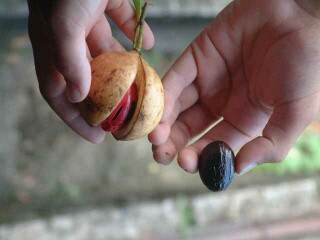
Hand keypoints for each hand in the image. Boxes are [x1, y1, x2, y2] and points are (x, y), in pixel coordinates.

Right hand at [27, 0, 153, 142]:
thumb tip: (77, 95)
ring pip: (105, 55)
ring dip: (122, 72)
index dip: (73, 119)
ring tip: (140, 90)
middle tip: (123, 120)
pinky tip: (148, 45)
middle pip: (85, 79)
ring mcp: (86, 20)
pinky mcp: (104, 1)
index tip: (96, 138)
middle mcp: (67, 37)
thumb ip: (68, 60)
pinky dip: (135, 35)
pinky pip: (122, 23)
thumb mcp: (63, 24)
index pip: (58, 94)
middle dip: (102, 101)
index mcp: (51, 47)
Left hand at [149, 0, 319, 174]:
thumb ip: (271, 144)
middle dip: (173, 144)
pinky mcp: (198, 57)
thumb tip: (239, 168)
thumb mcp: (296, 112)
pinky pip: (177, 78)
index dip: (199, 156)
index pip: (214, 144)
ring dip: (163, 123)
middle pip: (190, 129)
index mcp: (244, 119)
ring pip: (178, 107)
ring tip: (155, 137)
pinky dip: (165, 94)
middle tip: (161, 155)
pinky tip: (159, 109)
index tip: (187, 163)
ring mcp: (208, 80)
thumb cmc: (307, 64)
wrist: (301, 14)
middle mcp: (223, 102)